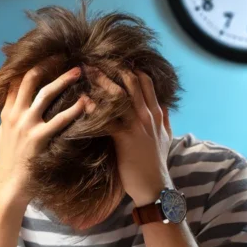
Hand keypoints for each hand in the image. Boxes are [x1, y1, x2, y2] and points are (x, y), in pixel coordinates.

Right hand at [0, 67, 86, 204]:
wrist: (11, 185)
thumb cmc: (10, 161)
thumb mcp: (3, 134)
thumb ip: (8, 117)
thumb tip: (11, 103)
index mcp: (7, 112)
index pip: (16, 80)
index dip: (30, 65)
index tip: (46, 55)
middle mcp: (15, 115)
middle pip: (30, 79)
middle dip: (47, 65)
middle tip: (63, 56)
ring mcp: (26, 126)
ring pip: (45, 94)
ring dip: (63, 80)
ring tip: (78, 72)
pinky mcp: (39, 139)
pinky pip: (60, 120)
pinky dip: (74, 109)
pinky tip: (85, 102)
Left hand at [90, 68, 172, 206]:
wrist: (155, 187)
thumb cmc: (156, 163)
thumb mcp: (165, 137)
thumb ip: (163, 118)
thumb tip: (162, 103)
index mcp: (155, 113)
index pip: (145, 81)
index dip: (129, 67)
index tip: (113, 59)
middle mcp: (147, 115)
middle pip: (130, 82)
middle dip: (113, 68)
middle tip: (93, 59)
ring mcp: (136, 126)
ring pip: (119, 96)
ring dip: (101, 82)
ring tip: (86, 72)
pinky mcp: (124, 139)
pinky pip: (106, 120)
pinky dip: (93, 110)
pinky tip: (80, 102)